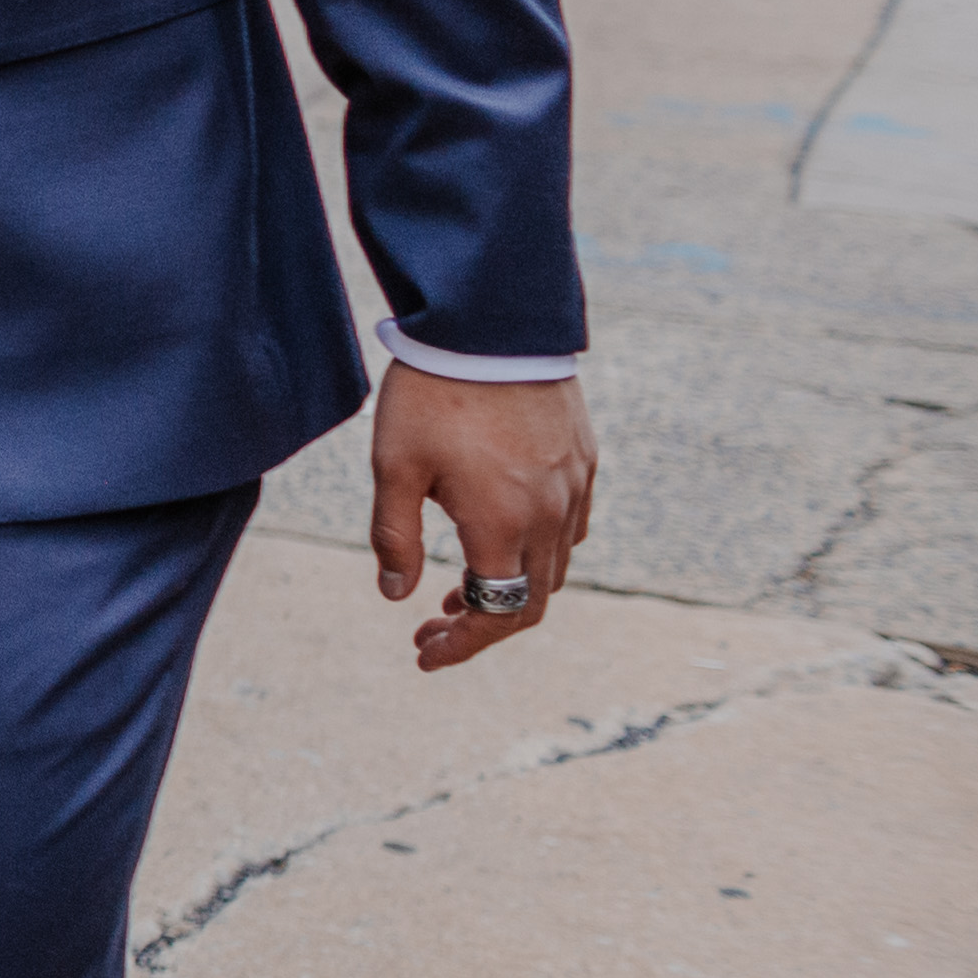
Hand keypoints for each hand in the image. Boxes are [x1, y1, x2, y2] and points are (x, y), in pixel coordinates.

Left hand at [369, 364, 597, 669]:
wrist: (490, 323)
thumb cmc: (432, 394)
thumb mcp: (393, 467)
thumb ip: (394, 537)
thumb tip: (396, 596)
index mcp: (502, 524)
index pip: (494, 613)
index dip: (462, 645)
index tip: (424, 655)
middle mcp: (551, 514)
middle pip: (529, 600)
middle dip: (480, 627)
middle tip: (430, 631)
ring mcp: (575, 487)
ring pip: (553, 566)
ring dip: (508, 591)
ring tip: (455, 591)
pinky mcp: (583, 460)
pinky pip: (572, 527)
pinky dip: (537, 553)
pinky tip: (500, 542)